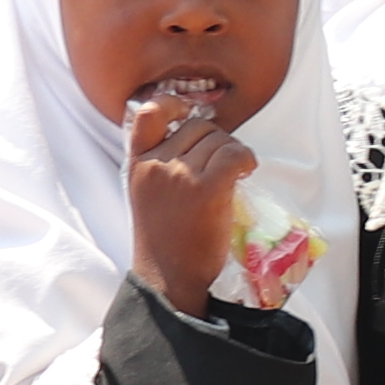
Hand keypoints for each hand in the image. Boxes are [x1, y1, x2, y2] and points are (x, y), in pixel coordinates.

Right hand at [123, 80, 257, 302]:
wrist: (168, 280)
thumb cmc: (164, 242)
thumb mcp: (147, 195)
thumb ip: (162, 165)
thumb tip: (201, 136)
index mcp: (138, 164)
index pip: (149, 113)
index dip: (172, 104)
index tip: (187, 113)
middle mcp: (156, 165)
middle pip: (197, 127)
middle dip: (215, 141)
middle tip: (220, 166)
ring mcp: (180, 176)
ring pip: (219, 140)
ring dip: (232, 153)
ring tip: (232, 175)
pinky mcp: (206, 189)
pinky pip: (234, 155)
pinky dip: (245, 159)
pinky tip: (246, 172)